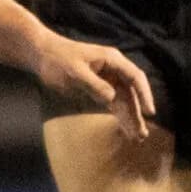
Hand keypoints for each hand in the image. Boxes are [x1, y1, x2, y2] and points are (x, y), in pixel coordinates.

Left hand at [33, 36, 153, 138]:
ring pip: (124, 101)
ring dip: (130, 117)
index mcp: (112, 60)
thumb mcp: (75, 71)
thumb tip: (111, 99)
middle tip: (142, 133)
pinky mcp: (99, 88)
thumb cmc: (58, 58)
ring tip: (137, 137)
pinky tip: (125, 128)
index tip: (149, 112)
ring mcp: (108, 79)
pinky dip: (119, 115)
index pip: (135, 78)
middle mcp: (114, 70)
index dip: (144, 95)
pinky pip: (113, 103)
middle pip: (131, 93)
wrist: (42, 54)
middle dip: (137, 113)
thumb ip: (94, 84)